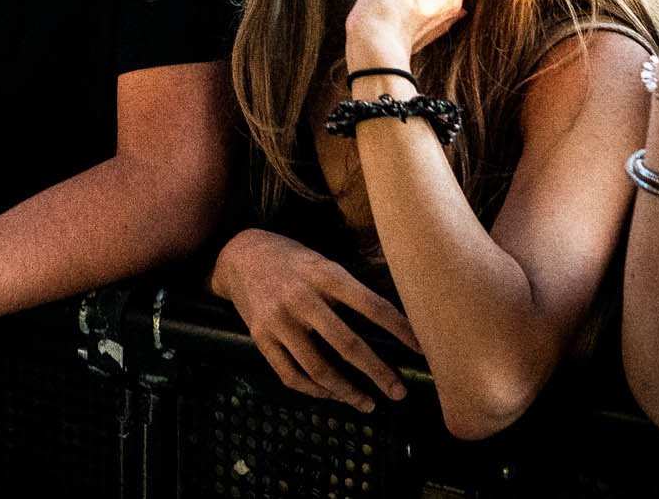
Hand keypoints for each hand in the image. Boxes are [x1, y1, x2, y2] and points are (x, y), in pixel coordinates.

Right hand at [209, 228, 416, 409]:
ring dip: (347, 391)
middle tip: (399, 392)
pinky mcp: (260, 338)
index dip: (401, 330)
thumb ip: (349, 290)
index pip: (372, 306)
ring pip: (319, 368)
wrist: (238, 255)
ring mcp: (279, 320)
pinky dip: (314, 391)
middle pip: (347, 345)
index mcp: (325, 274)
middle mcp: (302, 298)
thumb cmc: (291, 260)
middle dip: (378, 373)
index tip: (421, 351)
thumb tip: (391, 324)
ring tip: (368, 403)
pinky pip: (291, 375)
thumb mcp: (323, 262)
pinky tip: (332, 395)